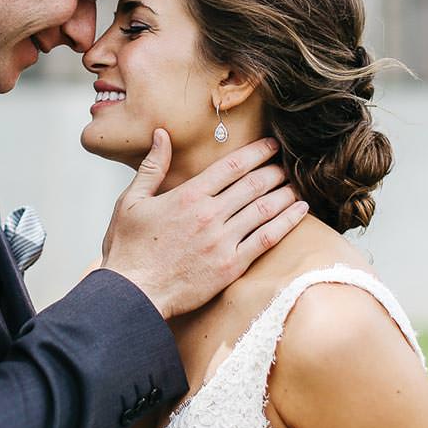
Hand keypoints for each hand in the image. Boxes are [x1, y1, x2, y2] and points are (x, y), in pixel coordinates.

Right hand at [100, 130, 307, 318]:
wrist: (132, 293)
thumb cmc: (127, 249)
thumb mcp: (131, 201)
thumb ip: (152, 167)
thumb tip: (162, 135)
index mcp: (188, 196)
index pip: (231, 166)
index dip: (256, 152)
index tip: (271, 145)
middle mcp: (210, 215)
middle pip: (254, 184)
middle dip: (275, 170)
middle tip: (287, 164)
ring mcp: (223, 241)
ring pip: (265, 208)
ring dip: (285, 192)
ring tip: (296, 184)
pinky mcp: (231, 265)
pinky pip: (267, 238)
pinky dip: (287, 222)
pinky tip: (299, 211)